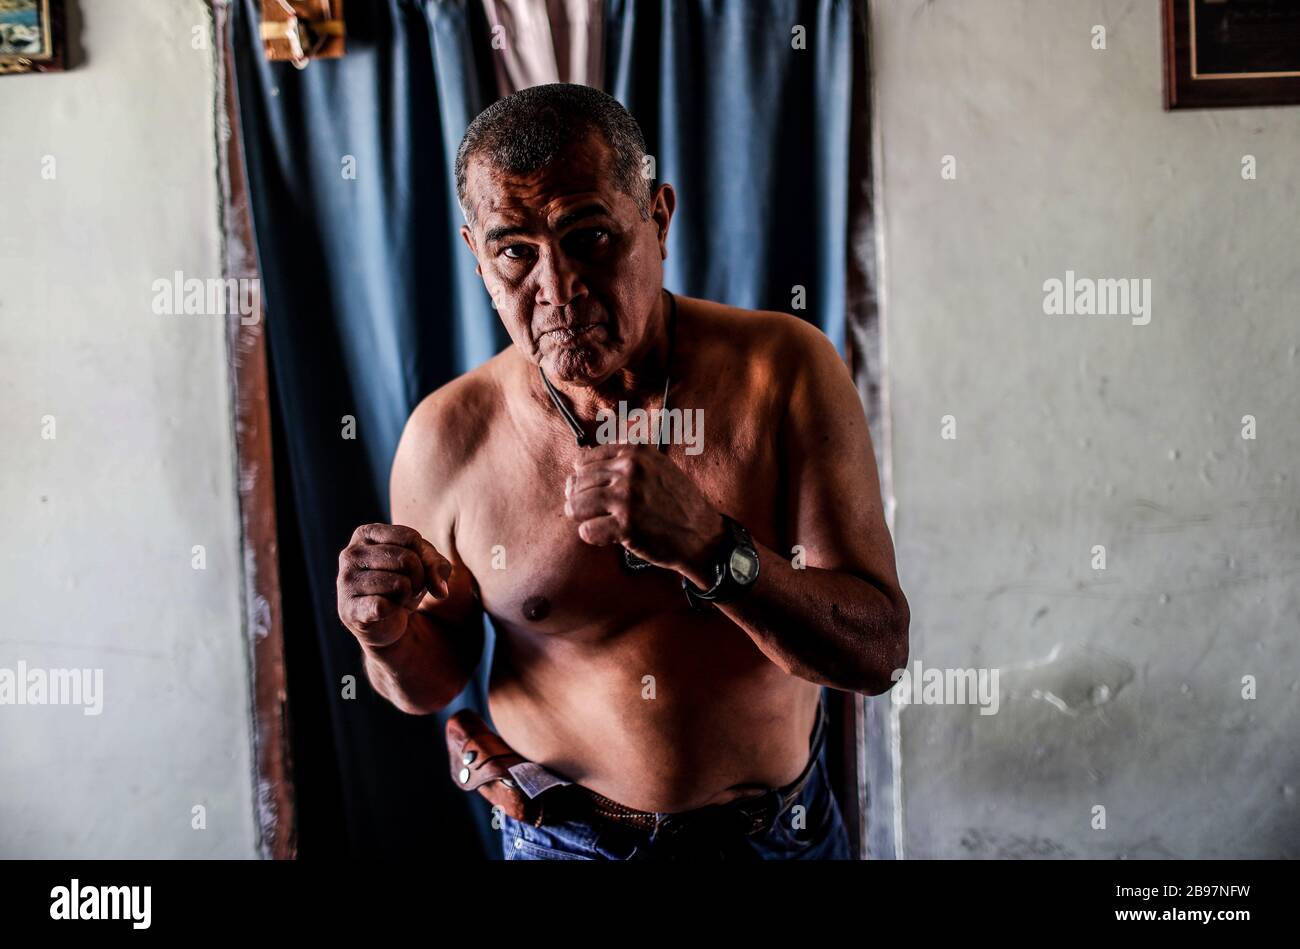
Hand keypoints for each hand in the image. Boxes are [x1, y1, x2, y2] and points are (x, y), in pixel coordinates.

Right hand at [336, 523, 451, 648]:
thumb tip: (440, 590)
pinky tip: (384, 610)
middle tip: (409, 587)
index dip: (423, 557)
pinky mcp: (348, 609)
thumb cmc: (402, 581)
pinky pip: (384, 606)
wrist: (384, 619)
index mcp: (366, 534)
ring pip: (399, 584)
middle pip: (407, 559)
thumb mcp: (424, 564)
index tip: (415, 567)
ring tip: (396, 597)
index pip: (411, 537)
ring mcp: (346, 581)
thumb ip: (437, 566)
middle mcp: (351, 554)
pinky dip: (393, 610)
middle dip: (419, 578)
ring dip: (407, 594)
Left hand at [563, 444, 724, 578]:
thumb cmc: (677, 503)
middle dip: (580, 499)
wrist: (701, 535)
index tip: (594, 491)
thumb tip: (578, 468)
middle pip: (576, 483)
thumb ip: (625, 460)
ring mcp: (627, 497)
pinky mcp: (626, 525)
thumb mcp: (657, 465)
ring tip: (597, 522)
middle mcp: (629, 470)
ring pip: (575, 505)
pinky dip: (592, 536)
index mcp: (635, 451)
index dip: (584, 479)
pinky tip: (606, 536)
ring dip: (582, 518)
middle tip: (595, 512)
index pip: (584, 460)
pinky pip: (586, 530)